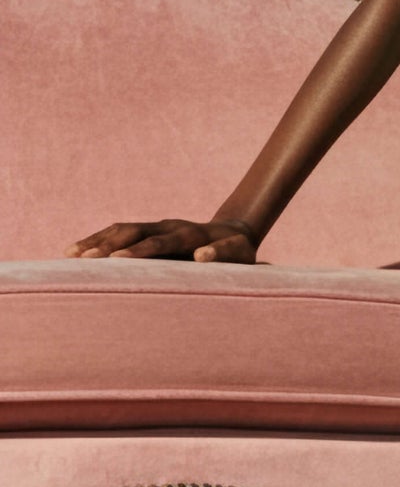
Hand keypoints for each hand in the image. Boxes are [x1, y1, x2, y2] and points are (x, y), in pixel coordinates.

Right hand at [64, 219, 259, 263]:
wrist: (233, 233)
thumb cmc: (238, 252)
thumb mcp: (240, 254)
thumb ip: (224, 254)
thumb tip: (202, 256)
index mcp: (191, 234)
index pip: (161, 242)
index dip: (140, 250)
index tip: (118, 259)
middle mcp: (169, 226)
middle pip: (135, 232)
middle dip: (109, 245)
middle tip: (86, 260)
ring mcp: (156, 226)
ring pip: (121, 230)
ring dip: (97, 241)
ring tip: (72, 255)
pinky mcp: (147, 231)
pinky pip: (117, 233)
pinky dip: (96, 240)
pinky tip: (75, 251)